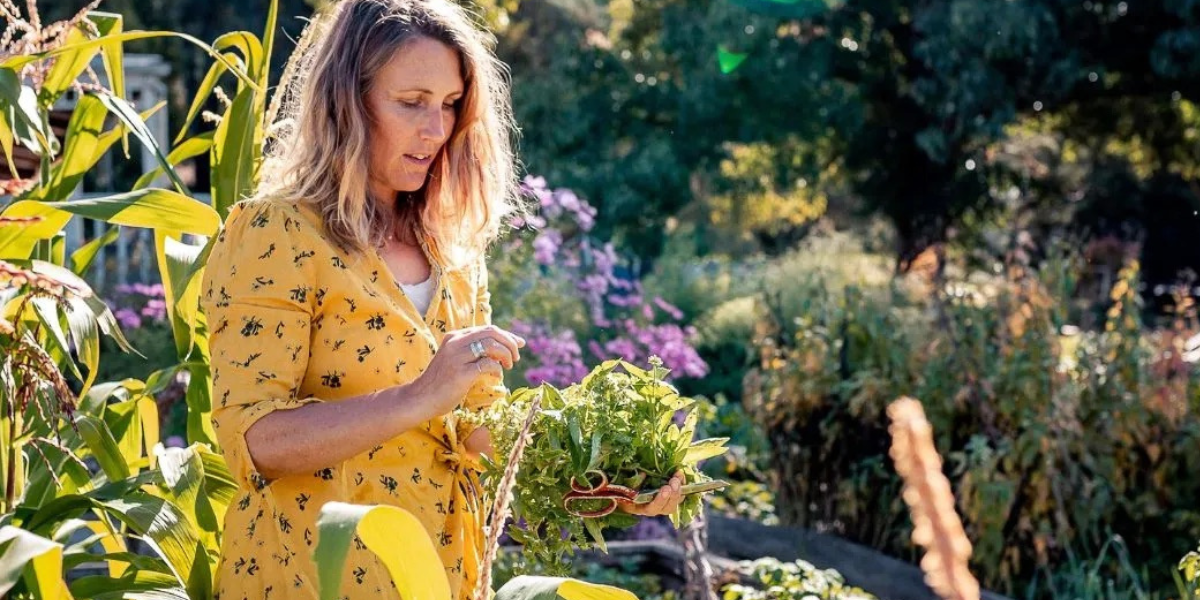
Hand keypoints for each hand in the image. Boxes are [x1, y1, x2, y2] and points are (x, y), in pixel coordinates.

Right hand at [410, 325, 524, 415]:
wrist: (421, 398)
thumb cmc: (441, 382)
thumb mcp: (456, 359)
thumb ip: (474, 351)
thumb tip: (503, 349)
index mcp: (454, 337)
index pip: (487, 329)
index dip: (507, 335)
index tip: (519, 343)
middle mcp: (455, 343)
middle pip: (492, 333)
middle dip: (509, 343)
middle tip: (516, 357)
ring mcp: (457, 357)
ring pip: (491, 345)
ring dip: (506, 355)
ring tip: (509, 365)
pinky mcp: (461, 373)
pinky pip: (488, 365)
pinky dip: (497, 370)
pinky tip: (497, 376)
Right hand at [621, 471, 683, 516]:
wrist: (630, 493)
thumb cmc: (626, 491)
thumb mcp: (625, 488)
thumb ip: (633, 483)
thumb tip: (643, 475)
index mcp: (643, 508)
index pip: (653, 508)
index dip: (660, 500)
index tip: (665, 489)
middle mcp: (656, 509)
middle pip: (668, 507)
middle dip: (673, 494)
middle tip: (674, 481)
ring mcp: (665, 504)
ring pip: (676, 501)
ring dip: (679, 489)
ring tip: (678, 476)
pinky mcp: (671, 497)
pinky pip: (680, 494)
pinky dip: (682, 484)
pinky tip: (680, 474)